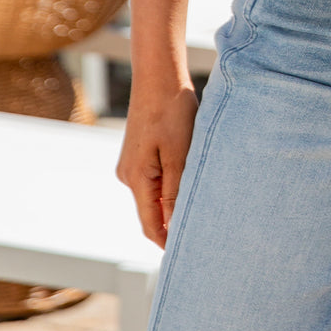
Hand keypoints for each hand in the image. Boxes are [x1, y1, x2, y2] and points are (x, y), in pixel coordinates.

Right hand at [117, 78, 198, 246]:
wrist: (159, 75)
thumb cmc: (172, 111)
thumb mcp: (179, 154)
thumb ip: (174, 192)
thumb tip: (173, 226)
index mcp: (136, 179)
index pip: (150, 225)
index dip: (167, 242)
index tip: (189, 254)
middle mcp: (128, 175)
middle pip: (150, 213)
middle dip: (171, 225)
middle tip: (201, 233)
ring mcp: (131, 164)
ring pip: (152, 196)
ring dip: (171, 203)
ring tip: (199, 207)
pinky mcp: (138, 153)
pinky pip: (153, 179)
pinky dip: (168, 187)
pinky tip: (187, 182)